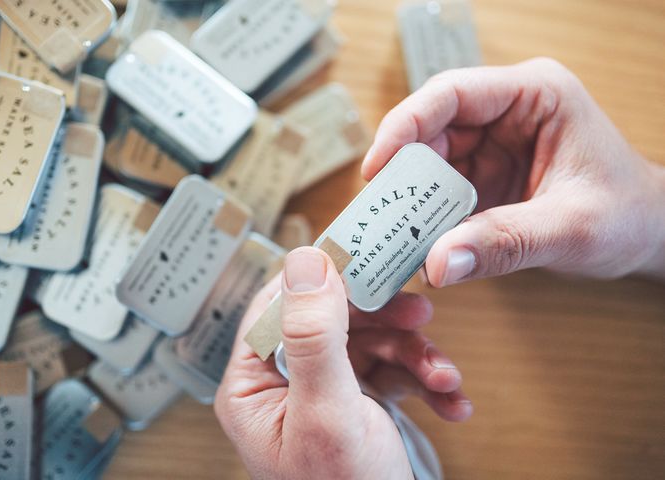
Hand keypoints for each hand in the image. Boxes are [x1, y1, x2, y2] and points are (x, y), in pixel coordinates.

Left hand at [215, 247, 470, 479]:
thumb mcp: (328, 413)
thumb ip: (315, 336)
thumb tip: (307, 261)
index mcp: (254, 385)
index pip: (278, 306)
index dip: (321, 275)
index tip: (362, 249)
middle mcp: (285, 384)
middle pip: (333, 319)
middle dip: (383, 319)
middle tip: (421, 312)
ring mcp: (325, 393)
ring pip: (370, 343)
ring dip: (415, 354)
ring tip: (445, 373)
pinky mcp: (360, 404)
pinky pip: (392, 372)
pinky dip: (425, 380)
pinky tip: (452, 399)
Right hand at [363, 58, 664, 285]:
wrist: (647, 235)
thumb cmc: (628, 214)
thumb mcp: (571, 228)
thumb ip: (506, 243)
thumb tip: (437, 264)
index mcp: (534, 95)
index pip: (453, 94)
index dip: (406, 125)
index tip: (377, 168)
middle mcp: (507, 113)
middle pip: (431, 130)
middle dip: (403, 172)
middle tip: (378, 211)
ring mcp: (493, 145)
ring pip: (430, 163)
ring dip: (411, 199)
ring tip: (390, 232)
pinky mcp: (484, 177)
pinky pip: (440, 192)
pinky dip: (425, 218)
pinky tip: (414, 241)